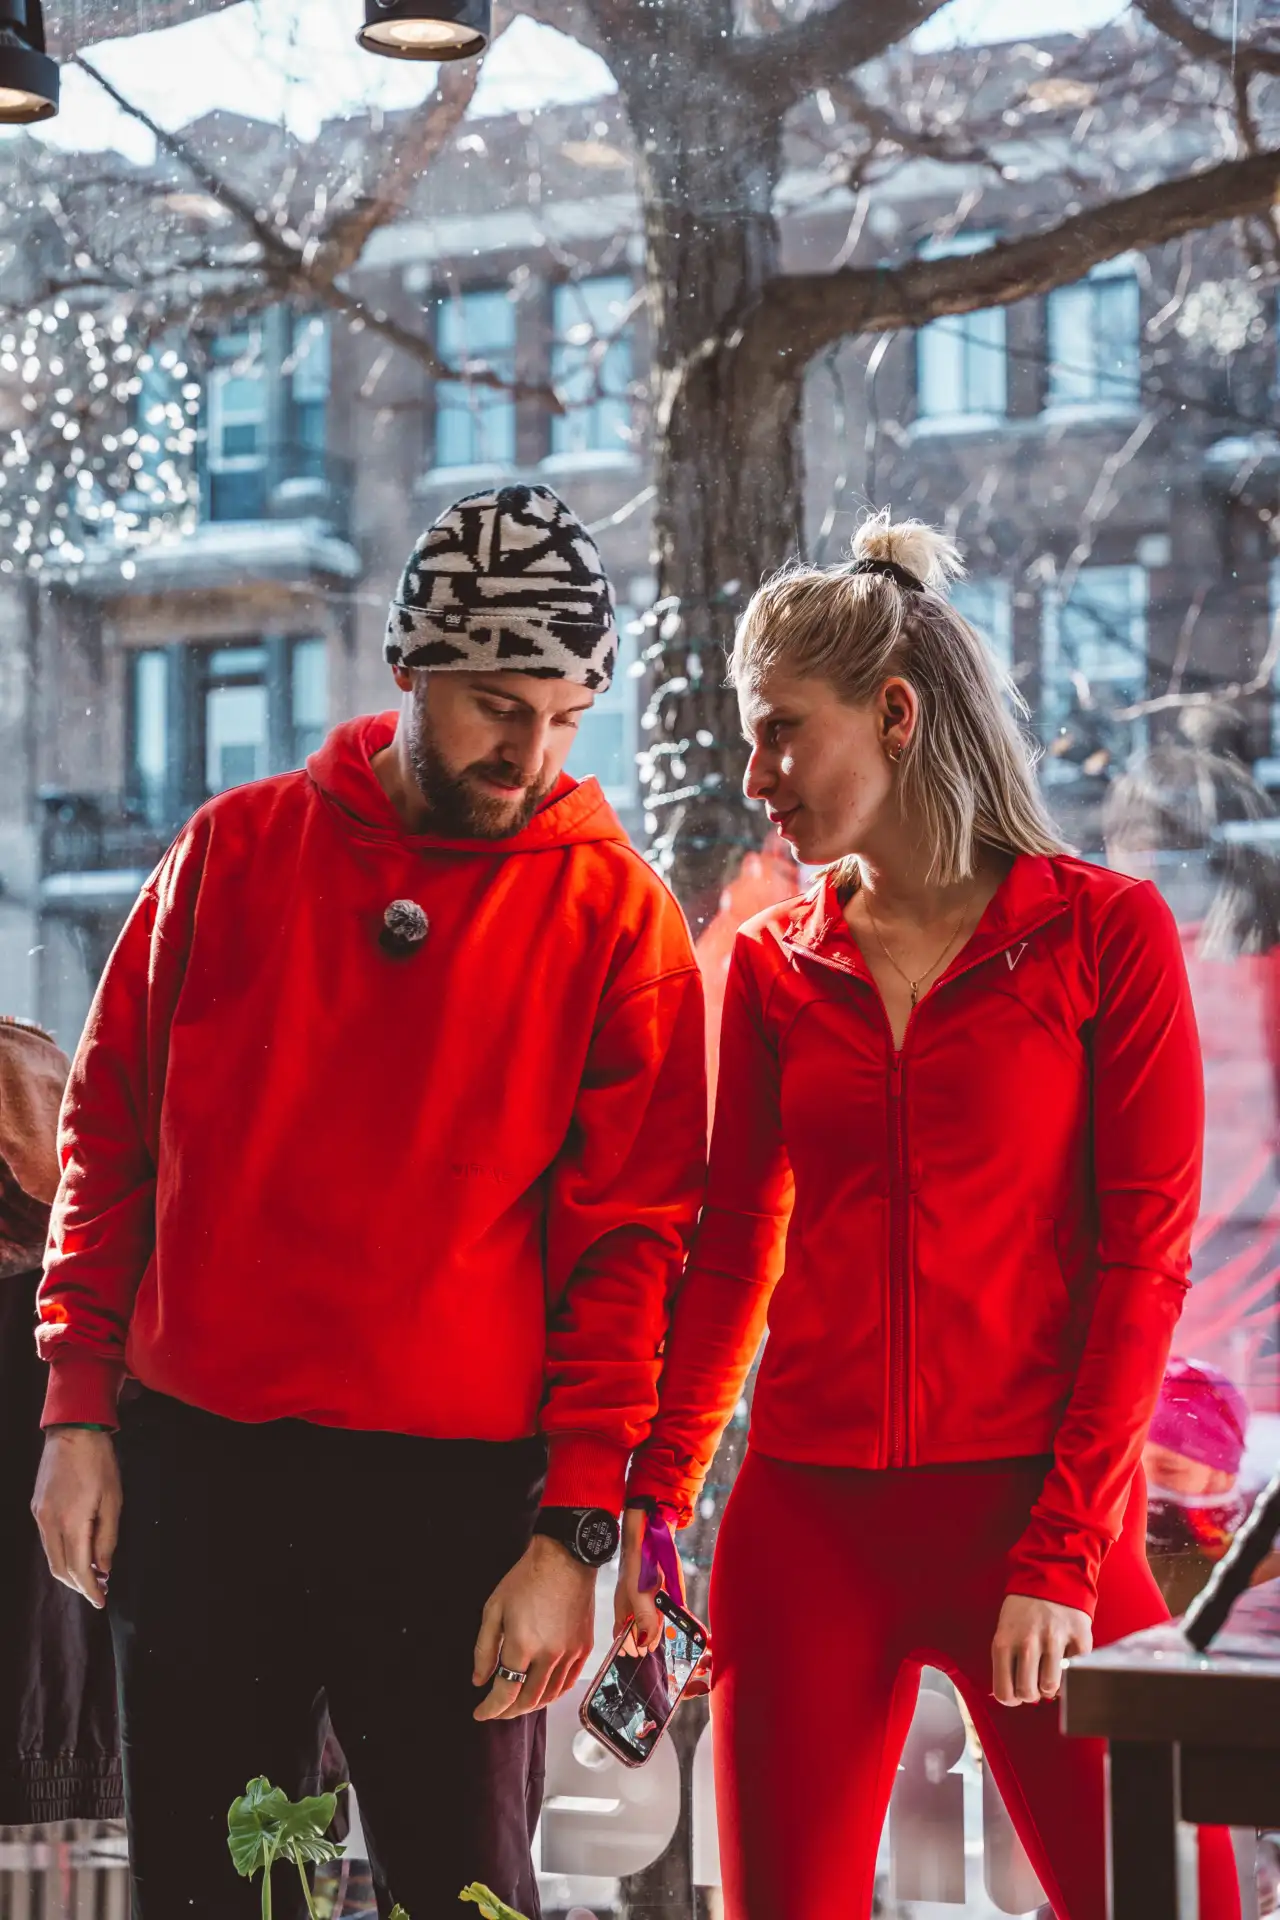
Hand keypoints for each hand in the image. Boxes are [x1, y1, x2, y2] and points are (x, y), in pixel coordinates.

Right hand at [31, 1428, 120, 1610]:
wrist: (73, 1431)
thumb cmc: (99, 1463)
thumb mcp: (113, 1500)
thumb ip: (107, 1537)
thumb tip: (103, 1568)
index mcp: (71, 1523)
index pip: (78, 1569)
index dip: (89, 1589)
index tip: (101, 1601)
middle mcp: (49, 1523)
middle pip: (59, 1568)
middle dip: (78, 1585)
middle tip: (98, 1590)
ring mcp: (40, 1515)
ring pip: (51, 1556)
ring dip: (69, 1570)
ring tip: (91, 1574)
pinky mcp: (37, 1507)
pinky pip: (47, 1540)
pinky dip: (61, 1552)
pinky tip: (77, 1551)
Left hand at [473, 1535, 596, 1721]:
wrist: (565, 1558)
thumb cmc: (526, 1578)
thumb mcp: (494, 1608)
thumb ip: (484, 1648)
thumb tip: (479, 1680)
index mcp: (523, 1646)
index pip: (505, 1693)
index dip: (490, 1709)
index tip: (479, 1713)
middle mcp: (549, 1656)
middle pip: (528, 1701)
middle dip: (508, 1711)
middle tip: (496, 1710)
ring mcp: (570, 1653)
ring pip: (550, 1696)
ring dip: (530, 1705)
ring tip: (516, 1703)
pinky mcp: (584, 1648)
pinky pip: (568, 1683)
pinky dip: (553, 1694)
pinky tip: (542, 1692)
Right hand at [615, 1509, 711, 1695]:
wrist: (650, 1538)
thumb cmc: (636, 1565)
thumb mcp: (637, 1592)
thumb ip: (643, 1619)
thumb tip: (647, 1646)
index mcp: (626, 1629)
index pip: (637, 1662)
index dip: (653, 1680)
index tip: (675, 1692)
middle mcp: (642, 1628)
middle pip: (659, 1659)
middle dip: (678, 1674)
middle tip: (701, 1685)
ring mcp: (658, 1619)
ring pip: (675, 1646)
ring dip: (691, 1657)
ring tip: (710, 1667)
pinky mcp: (673, 1608)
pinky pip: (685, 1628)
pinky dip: (697, 1638)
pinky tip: (711, 1645)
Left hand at [991, 1592, 1091, 1705]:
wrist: (1051, 1575)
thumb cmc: (1025, 1609)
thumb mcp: (1005, 1629)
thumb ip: (1005, 1660)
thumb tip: (1007, 1695)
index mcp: (1004, 1642)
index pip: (1004, 1692)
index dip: (1012, 1699)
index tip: (1017, 1693)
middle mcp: (1027, 1643)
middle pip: (1028, 1693)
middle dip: (1031, 1694)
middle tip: (1034, 1682)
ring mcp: (1054, 1640)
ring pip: (1051, 1687)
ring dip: (1051, 1686)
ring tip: (1049, 1671)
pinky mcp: (1078, 1639)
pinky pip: (1074, 1674)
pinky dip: (1070, 1672)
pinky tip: (1064, 1657)